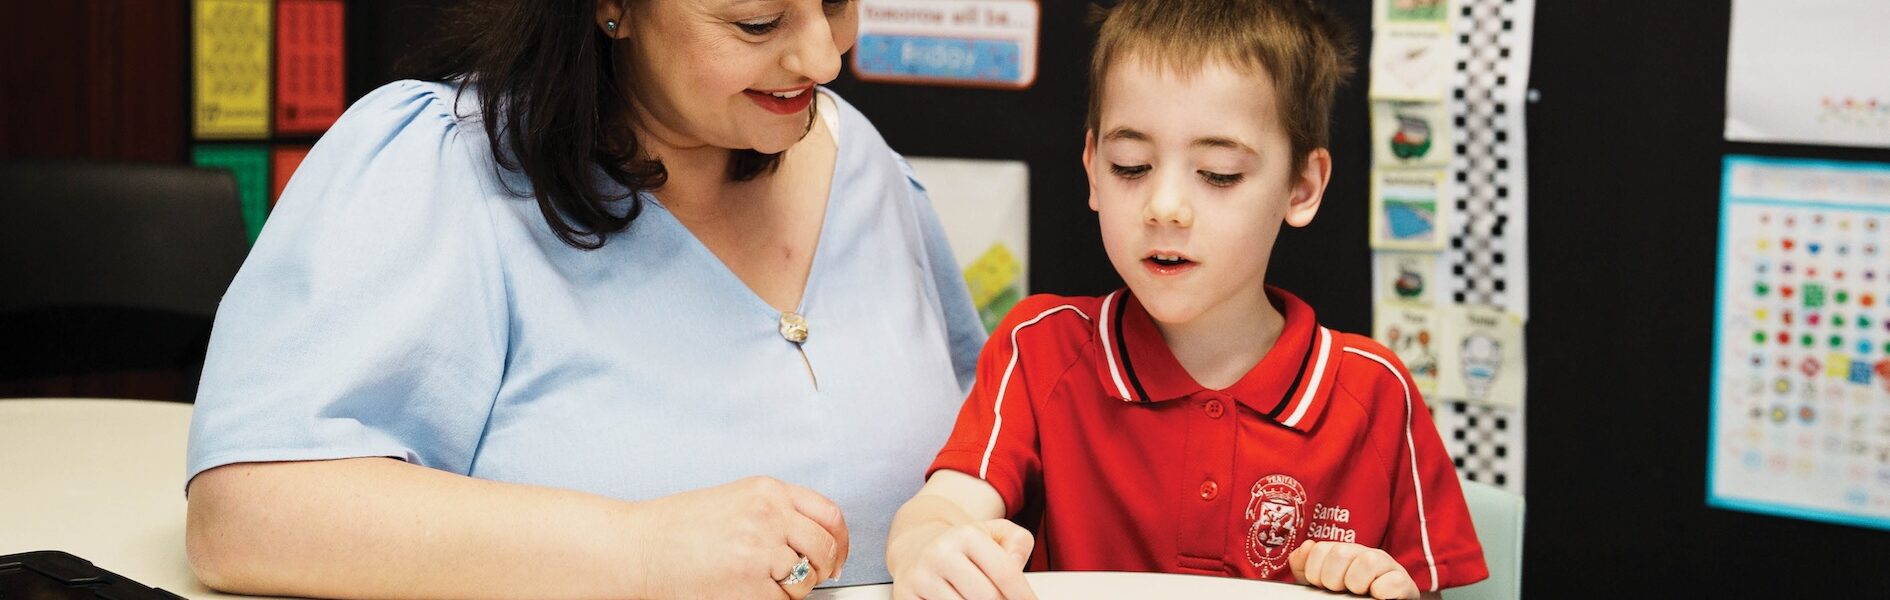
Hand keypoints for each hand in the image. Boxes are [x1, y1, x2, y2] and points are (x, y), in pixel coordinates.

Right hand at [634, 477, 849, 599]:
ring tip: (763, 582)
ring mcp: (760, 551)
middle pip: (825, 549)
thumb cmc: (680, 526)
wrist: (640, 547)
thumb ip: (778, 510)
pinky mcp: (748, 586)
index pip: (830, 514)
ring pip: (806, 580)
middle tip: (808, 577)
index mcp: (768, 490)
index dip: (840, 541)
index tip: (836, 556)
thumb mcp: (737, 498)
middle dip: (822, 569)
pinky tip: (749, 592)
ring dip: (793, 589)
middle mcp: (769, 516)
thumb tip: (819, 538)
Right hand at [891, 518, 1036, 599]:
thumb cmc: (961, 547)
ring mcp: (919, 578)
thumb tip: (1016, 563)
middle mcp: (939, 553)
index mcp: (965, 535)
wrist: (914, 547)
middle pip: (988, 598)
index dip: (1023, 596)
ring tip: (976, 598)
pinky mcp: (904, 597)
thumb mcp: (994, 533)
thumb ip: (1018, 542)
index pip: (1005, 572)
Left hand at [1288, 541, 1418, 598]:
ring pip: (1367, 560)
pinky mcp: (1405, 584)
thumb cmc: (1351, 598)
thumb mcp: (1323, 584)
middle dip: (1333, 578)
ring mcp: (1387, 568)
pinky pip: (1393, 580)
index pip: (1320, 549)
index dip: (1314, 571)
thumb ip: (1307, 567)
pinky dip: (1382, 590)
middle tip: (1340, 590)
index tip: (1321, 585)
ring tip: (1359, 593)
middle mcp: (1366, 555)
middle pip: (1341, 552)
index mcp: (1345, 553)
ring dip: (1357, 582)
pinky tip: (1377, 596)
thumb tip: (1306, 548)